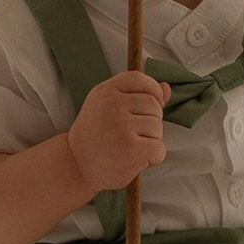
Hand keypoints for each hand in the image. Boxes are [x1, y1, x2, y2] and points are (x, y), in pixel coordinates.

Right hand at [66, 71, 168, 193]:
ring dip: (152, 140)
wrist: (76, 165)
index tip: (153, 104)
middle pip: (153, 105)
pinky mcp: (131, 149)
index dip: (152, 90)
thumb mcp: (108, 106)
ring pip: (158, 127)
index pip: (139, 79)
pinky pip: (159, 148)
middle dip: (151, 120)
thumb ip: (137, 95)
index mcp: (106, 91)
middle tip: (134, 134)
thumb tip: (167, 88)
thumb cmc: (96, 135)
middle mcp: (113, 105)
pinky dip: (154, 157)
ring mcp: (122, 127)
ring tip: (132, 147)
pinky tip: (138, 160)